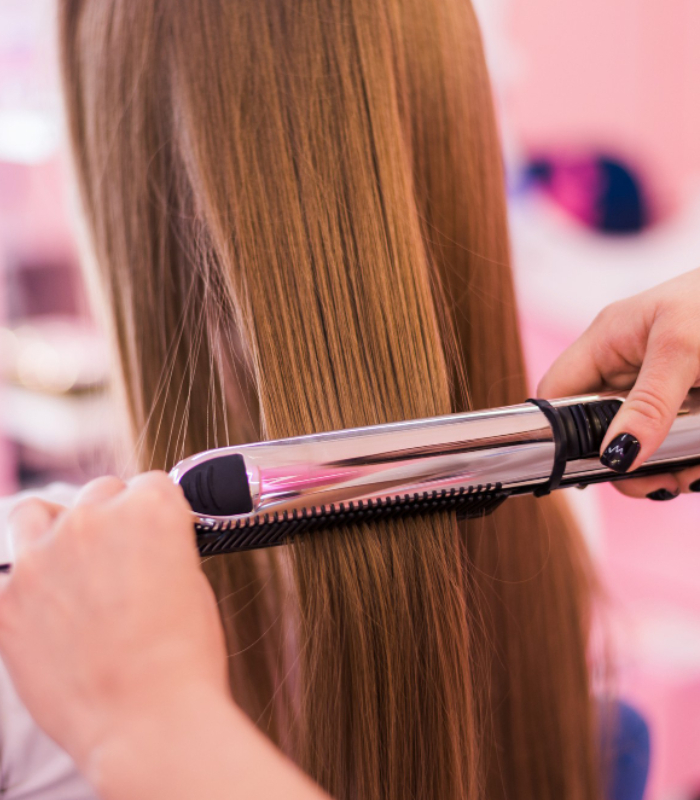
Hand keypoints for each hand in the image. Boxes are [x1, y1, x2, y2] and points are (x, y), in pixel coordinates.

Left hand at [0, 473, 329, 799]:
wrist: (148, 722)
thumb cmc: (183, 659)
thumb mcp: (193, 583)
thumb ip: (162, 548)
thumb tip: (144, 547)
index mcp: (150, 508)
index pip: (149, 484)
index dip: (156, 512)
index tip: (153, 534)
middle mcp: (93, 519)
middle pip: (99, 492)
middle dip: (112, 519)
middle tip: (120, 561)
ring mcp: (41, 557)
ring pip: (36, 513)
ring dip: (55, 529)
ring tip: (70, 564)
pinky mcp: (5, 601)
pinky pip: (10, 576)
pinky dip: (30, 589)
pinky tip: (51, 616)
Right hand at [538, 268, 699, 498]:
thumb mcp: (683, 349)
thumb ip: (649, 405)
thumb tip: (615, 455)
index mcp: (606, 341)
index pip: (556, 394)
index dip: (561, 432)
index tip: (593, 466)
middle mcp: (625, 365)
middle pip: (598, 428)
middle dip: (627, 462)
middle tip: (660, 483)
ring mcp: (657, 384)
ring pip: (639, 441)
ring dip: (662, 467)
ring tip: (688, 474)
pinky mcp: (688, 398)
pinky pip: (674, 439)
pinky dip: (687, 458)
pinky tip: (698, 464)